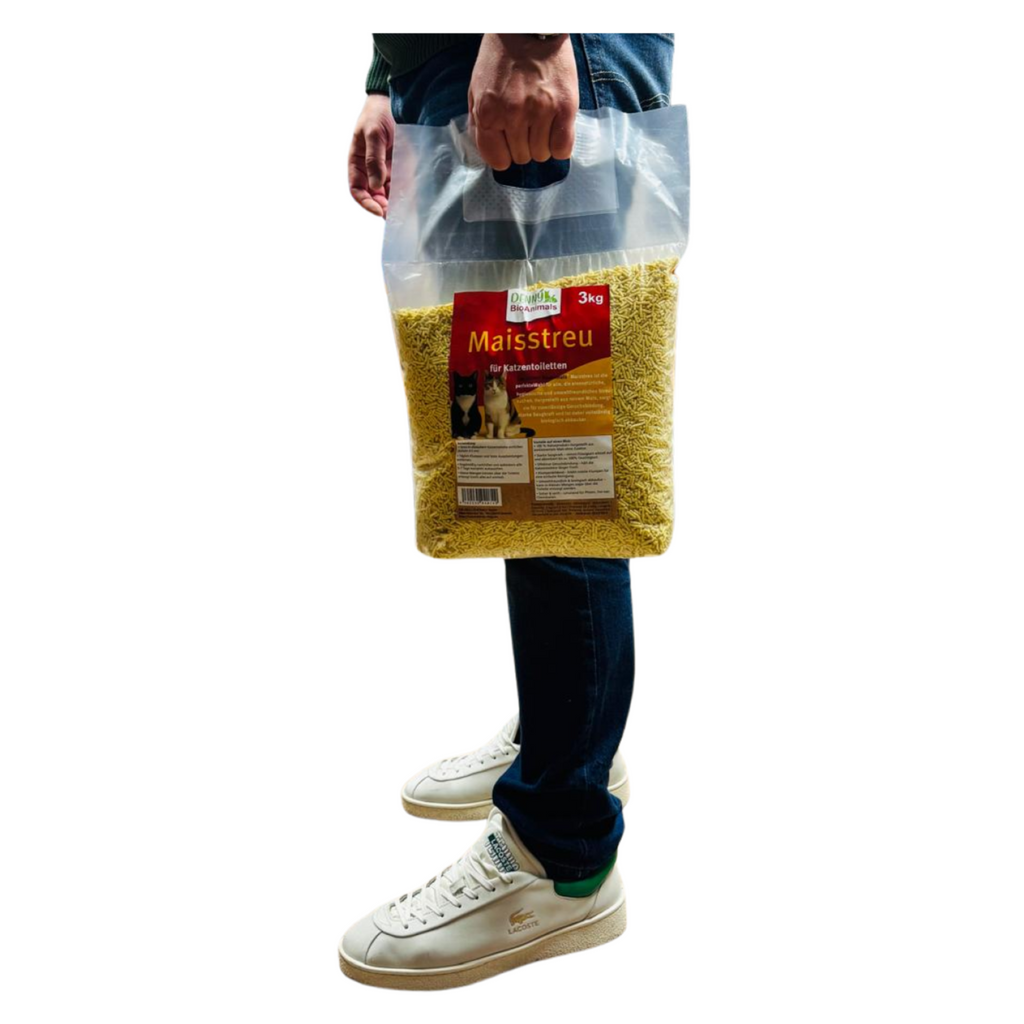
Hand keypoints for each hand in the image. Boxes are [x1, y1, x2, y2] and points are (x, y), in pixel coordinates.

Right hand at [348, 94, 394, 217]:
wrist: (395, 101)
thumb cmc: (377, 114)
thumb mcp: (373, 134)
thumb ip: (374, 160)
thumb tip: (376, 185)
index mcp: (356, 163)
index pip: (357, 190)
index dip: (366, 202)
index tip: (378, 210)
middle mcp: (370, 170)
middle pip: (373, 196)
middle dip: (382, 207)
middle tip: (394, 215)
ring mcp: (385, 170)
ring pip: (388, 195)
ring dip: (394, 204)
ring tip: (403, 212)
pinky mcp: (400, 168)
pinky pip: (401, 186)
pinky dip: (405, 195)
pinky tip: (411, 201)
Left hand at [468, 34, 578, 170]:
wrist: (529, 27)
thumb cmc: (501, 58)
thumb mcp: (477, 89)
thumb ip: (478, 123)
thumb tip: (490, 154)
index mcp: (488, 113)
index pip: (498, 160)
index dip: (504, 154)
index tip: (508, 143)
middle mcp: (513, 115)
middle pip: (522, 158)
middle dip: (523, 145)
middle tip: (526, 124)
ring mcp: (541, 112)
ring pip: (542, 154)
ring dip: (542, 143)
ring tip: (541, 120)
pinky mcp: (564, 107)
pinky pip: (563, 148)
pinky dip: (560, 145)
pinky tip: (556, 129)